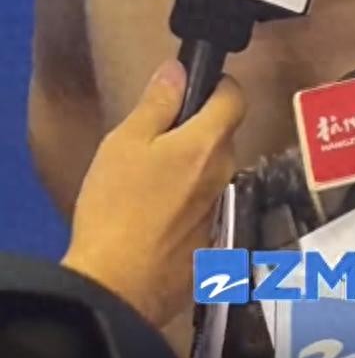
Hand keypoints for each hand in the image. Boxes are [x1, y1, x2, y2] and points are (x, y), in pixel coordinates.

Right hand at [61, 59, 245, 329]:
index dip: (218, 86)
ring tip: (148, 182)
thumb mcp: (124, 144)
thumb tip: (179, 69)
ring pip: (211, 173)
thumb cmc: (115, 209)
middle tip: (154, 140)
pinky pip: (203, 207)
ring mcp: (220, 211)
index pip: (236, 97)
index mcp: (207, 144)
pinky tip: (153, 218)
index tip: (193, 89)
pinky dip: (185, 204)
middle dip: (196, 130)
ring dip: (190, 169)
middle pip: (222, 136)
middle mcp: (224, 174)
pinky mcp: (210, 244)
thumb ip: (157, 103)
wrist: (115, 288)